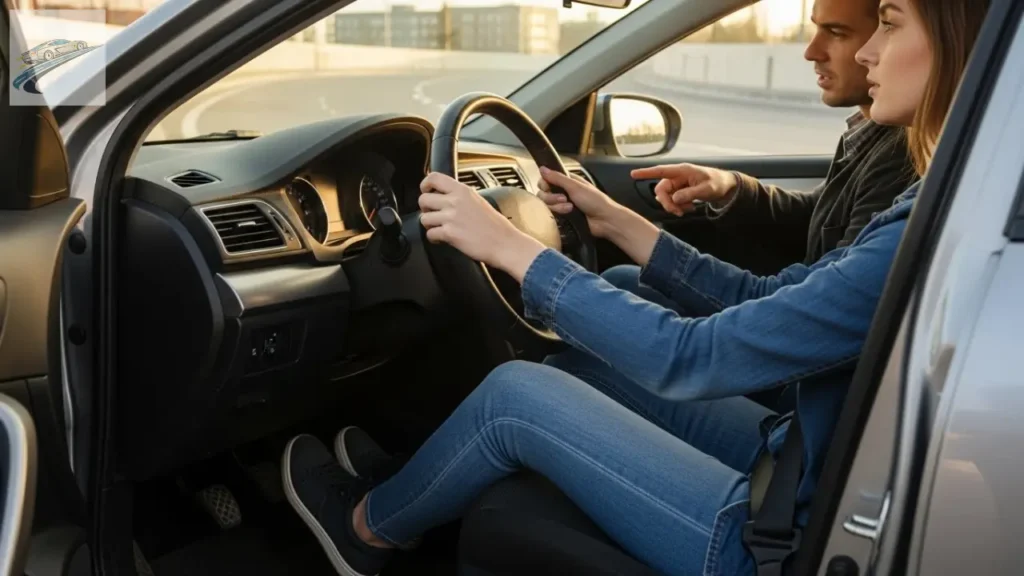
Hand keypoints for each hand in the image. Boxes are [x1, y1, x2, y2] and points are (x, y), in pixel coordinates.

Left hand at [418, 172, 544, 280]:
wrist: (505, 243)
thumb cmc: (495, 226)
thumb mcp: (478, 201)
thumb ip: (460, 196)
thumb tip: (444, 196)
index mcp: (462, 191)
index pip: (434, 178)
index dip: (425, 185)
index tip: (426, 191)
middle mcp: (455, 201)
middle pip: (423, 199)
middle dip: (425, 209)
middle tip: (433, 214)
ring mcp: (451, 217)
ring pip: (424, 218)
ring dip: (430, 225)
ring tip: (440, 228)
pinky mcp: (450, 233)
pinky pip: (430, 234)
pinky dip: (434, 238)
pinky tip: (443, 238)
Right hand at [537, 166, 622, 238]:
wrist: (604, 220)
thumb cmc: (594, 200)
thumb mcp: (575, 186)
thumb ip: (557, 178)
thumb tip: (542, 168)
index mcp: (566, 182)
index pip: (545, 180)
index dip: (545, 184)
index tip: (549, 186)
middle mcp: (562, 192)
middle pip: (543, 193)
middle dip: (552, 197)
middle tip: (565, 199)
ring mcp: (562, 205)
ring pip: (547, 205)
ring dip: (558, 206)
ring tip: (570, 208)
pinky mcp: (562, 217)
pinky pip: (552, 215)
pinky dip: (559, 213)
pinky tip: (569, 214)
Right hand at [630, 163, 737, 216]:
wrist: (725, 187)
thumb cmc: (717, 183)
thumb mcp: (706, 189)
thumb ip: (690, 194)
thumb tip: (675, 199)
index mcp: (682, 171)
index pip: (661, 171)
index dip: (646, 173)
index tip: (633, 174)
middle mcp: (677, 177)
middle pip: (662, 190)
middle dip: (668, 203)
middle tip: (678, 212)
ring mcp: (678, 184)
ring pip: (667, 197)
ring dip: (675, 206)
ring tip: (689, 208)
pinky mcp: (680, 191)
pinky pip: (673, 201)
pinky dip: (679, 206)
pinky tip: (690, 207)